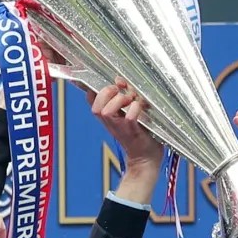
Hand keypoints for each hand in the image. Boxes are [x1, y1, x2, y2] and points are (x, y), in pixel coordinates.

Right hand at [89, 78, 162, 203]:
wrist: (146, 158)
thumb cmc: (139, 133)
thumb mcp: (127, 113)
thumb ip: (123, 97)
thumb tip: (119, 80)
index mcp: (107, 117)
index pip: (91, 99)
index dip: (95, 88)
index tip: (110, 83)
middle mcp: (110, 122)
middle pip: (95, 105)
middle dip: (107, 93)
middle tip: (120, 92)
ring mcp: (120, 128)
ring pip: (106, 111)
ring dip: (120, 100)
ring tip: (131, 100)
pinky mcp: (133, 131)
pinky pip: (129, 117)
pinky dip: (135, 108)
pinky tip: (140, 107)